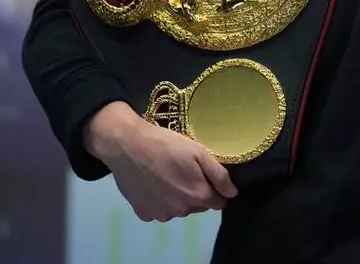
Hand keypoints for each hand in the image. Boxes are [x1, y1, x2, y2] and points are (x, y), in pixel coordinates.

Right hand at [85, 101, 237, 221]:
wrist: (127, 146)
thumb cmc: (167, 145)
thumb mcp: (198, 152)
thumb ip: (219, 175)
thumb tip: (232, 194)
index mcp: (198, 196)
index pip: (218, 203)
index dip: (216, 190)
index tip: (206, 176)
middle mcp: (181, 211)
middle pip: (198, 206)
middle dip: (197, 193)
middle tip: (185, 172)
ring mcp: (161, 214)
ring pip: (179, 209)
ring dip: (178, 198)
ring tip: (167, 176)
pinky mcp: (143, 213)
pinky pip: (159, 211)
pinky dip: (159, 201)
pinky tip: (153, 184)